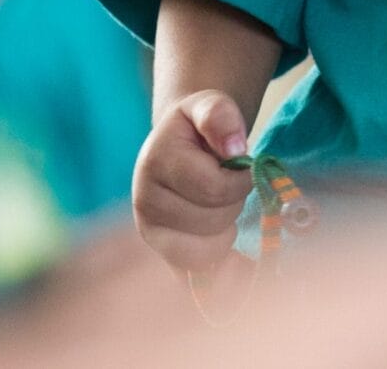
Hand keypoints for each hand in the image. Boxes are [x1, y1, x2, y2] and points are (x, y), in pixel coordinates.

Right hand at [130, 90, 255, 276]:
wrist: (178, 146)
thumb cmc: (197, 128)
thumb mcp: (209, 106)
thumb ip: (220, 116)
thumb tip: (234, 149)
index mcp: (155, 163)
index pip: (214, 188)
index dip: (241, 179)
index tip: (241, 166)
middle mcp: (145, 204)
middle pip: (212, 222)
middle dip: (233, 204)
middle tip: (228, 188)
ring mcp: (151, 236)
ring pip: (206, 254)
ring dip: (226, 232)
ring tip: (219, 208)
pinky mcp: (162, 258)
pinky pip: (194, 281)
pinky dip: (219, 273)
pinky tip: (231, 255)